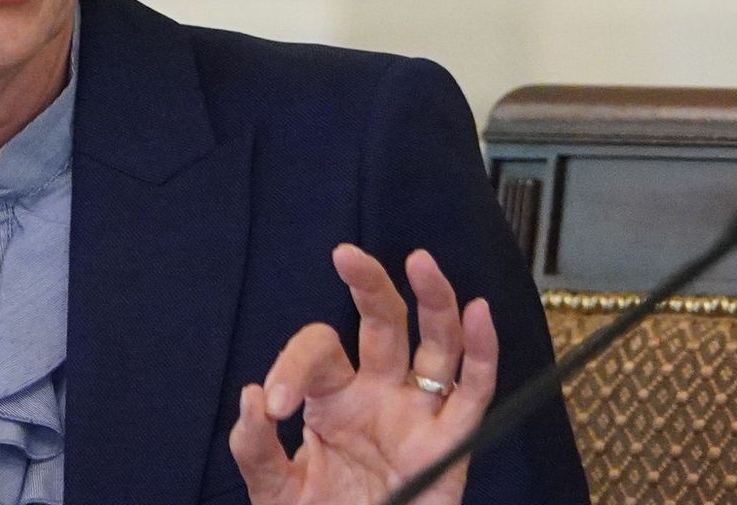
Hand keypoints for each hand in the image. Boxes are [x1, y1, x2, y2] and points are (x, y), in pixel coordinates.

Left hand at [228, 244, 496, 504]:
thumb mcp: (274, 491)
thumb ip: (256, 448)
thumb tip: (254, 395)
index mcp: (333, 400)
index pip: (319, 352)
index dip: (293, 366)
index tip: (274, 406)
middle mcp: (379, 396)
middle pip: (384, 324)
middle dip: (368, 285)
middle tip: (346, 255)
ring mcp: (418, 416)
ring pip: (437, 344)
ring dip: (434, 300)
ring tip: (420, 262)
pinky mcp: (450, 447)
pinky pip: (474, 393)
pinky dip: (482, 353)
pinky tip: (478, 313)